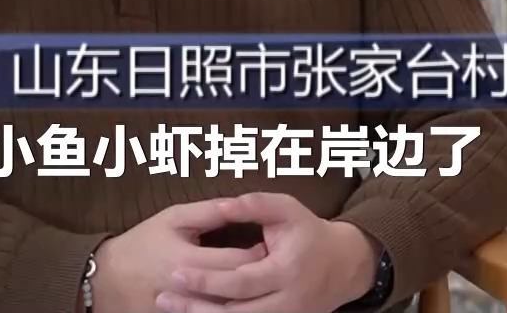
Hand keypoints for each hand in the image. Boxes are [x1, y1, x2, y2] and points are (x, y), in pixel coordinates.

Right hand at [91, 200, 267, 312]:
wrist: (106, 280)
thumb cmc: (142, 244)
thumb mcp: (172, 219)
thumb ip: (208, 212)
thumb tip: (239, 203)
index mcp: (190, 261)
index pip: (238, 260)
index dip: (261, 253)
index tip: (272, 244)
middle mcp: (190, 291)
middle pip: (238, 287)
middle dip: (259, 274)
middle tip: (274, 263)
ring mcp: (185, 310)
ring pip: (228, 307)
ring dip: (245, 294)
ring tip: (258, 281)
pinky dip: (225, 306)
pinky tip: (234, 296)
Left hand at [154, 192, 377, 312]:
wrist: (343, 266)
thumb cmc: (310, 233)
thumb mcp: (289, 210)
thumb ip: (257, 205)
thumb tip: (224, 203)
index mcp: (286, 271)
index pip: (239, 281)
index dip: (206, 278)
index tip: (176, 270)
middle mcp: (285, 302)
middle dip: (195, 307)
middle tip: (162, 297)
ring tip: (170, 309)